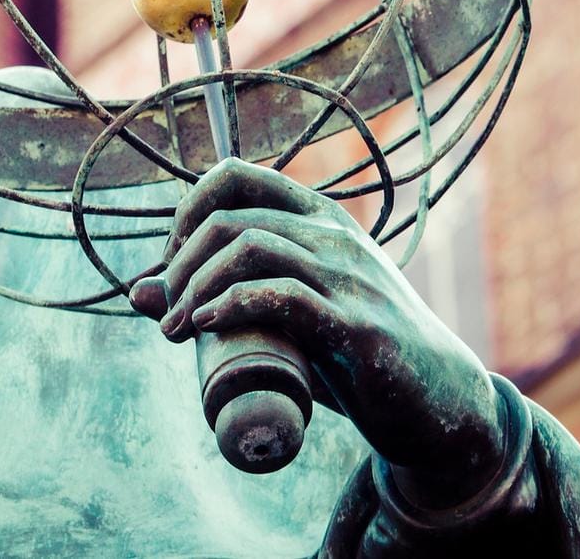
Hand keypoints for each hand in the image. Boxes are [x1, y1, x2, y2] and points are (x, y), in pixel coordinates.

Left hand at [130, 158, 506, 507]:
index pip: (236, 175)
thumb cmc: (355, 357)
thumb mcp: (287, 320)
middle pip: (230, 216)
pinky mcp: (355, 326)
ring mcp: (348, 277)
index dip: (187, 210)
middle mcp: (333, 236)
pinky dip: (231, 305)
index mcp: (319, 220)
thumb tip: (138, 291)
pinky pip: (281, 295)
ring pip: (249, 246)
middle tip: (165, 310)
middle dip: (180, 262)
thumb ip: (223, 299)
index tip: (171, 264)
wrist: (441, 403)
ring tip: (176, 330)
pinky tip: (207, 326)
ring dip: (195, 287)